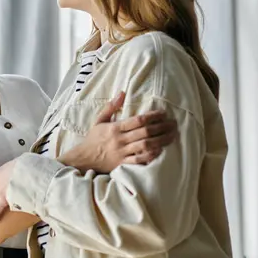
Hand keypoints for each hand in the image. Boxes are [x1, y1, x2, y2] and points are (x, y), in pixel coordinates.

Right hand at [59, 92, 177, 172]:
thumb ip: (111, 107)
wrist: (83, 159)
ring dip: (161, 141)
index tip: (163, 113)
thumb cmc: (93, 139)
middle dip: (162, 127)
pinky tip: (161, 151)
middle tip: (173, 124)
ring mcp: (122, 153)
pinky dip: (151, 155)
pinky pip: (140, 160)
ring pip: (145, 146)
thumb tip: (122, 93)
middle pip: (145, 132)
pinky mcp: (123, 164)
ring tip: (172, 136)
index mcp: (115, 128)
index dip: (152, 116)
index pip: (137, 120)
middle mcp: (120, 140)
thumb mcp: (99, 120)